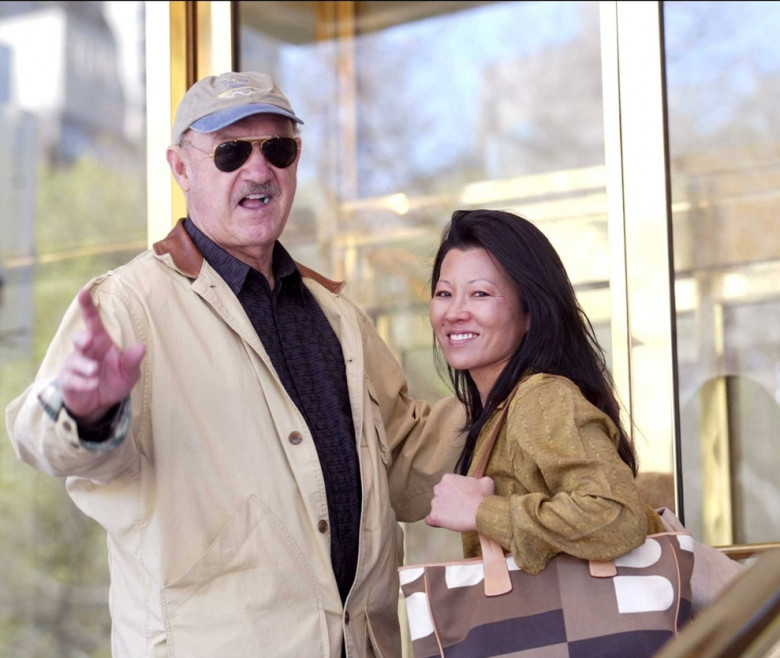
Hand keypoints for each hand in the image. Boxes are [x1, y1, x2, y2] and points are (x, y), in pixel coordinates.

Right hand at [58, 288, 145, 422]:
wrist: (100, 404)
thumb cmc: (114, 380)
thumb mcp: (129, 373)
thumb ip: (133, 361)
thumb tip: (141, 348)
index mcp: (101, 343)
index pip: (93, 322)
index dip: (87, 307)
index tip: (83, 291)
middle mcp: (86, 351)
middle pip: (79, 338)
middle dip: (81, 338)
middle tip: (87, 340)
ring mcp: (74, 365)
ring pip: (75, 361)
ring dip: (85, 366)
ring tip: (95, 372)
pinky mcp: (68, 381)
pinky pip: (72, 380)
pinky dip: (83, 382)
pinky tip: (92, 385)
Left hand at [425, 473, 494, 531]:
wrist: (481, 512)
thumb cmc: (483, 497)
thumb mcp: (486, 481)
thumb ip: (478, 480)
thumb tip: (479, 482)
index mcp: (447, 479)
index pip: (447, 485)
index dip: (455, 493)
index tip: (462, 498)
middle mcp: (438, 488)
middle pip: (440, 495)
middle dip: (448, 501)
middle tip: (459, 507)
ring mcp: (435, 503)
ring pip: (436, 507)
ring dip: (443, 512)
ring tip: (455, 517)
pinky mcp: (434, 516)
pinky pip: (430, 520)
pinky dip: (435, 522)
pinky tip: (443, 523)